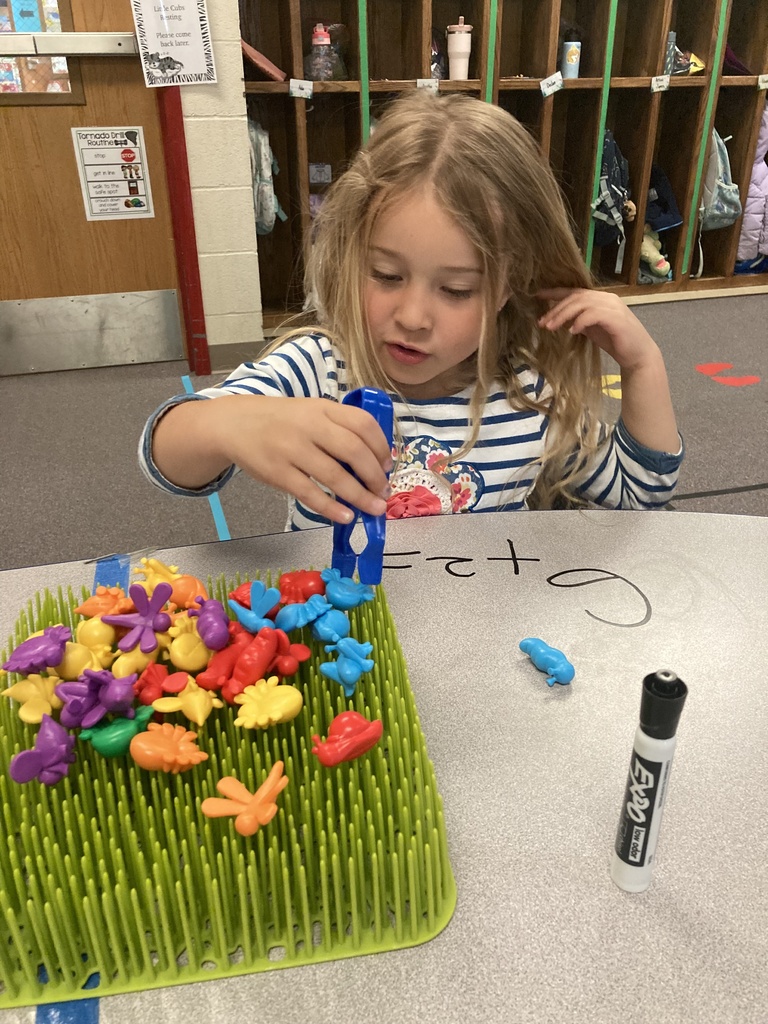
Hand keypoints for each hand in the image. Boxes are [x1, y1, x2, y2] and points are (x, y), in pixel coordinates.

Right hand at [209, 395, 391, 523]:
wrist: (234, 424)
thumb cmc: (281, 421)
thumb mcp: (311, 412)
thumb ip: (339, 429)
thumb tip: (374, 461)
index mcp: (323, 408)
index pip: (362, 424)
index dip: (381, 447)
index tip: (388, 465)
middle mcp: (309, 426)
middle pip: (353, 450)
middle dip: (375, 475)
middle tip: (384, 492)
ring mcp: (292, 449)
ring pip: (334, 475)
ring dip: (360, 495)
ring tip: (374, 509)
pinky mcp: (277, 472)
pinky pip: (310, 493)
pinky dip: (331, 508)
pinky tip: (346, 517)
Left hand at [537, 288, 659, 371]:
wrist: (638, 355)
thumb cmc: (615, 342)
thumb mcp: (591, 329)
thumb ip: (578, 320)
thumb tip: (558, 318)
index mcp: (600, 298)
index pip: (575, 291)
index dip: (555, 292)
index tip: (537, 296)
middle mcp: (607, 298)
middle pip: (576, 297)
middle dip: (556, 308)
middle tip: (542, 322)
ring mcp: (613, 306)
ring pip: (583, 303)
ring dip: (564, 315)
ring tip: (551, 327)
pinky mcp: (616, 318)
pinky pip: (594, 314)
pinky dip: (580, 321)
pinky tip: (572, 331)